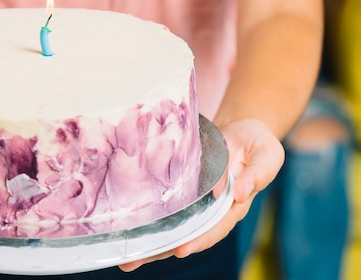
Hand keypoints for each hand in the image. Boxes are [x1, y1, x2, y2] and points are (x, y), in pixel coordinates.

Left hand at [119, 118, 283, 270]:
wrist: (243, 129)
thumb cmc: (258, 144)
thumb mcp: (268, 154)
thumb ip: (258, 174)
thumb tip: (241, 192)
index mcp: (234, 205)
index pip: (214, 228)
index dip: (199, 240)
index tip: (181, 250)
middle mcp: (211, 208)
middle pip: (186, 235)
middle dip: (161, 249)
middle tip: (133, 262)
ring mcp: (195, 200)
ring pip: (171, 226)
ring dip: (149, 242)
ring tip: (124, 258)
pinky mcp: (182, 188)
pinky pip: (165, 206)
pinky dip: (148, 218)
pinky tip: (127, 229)